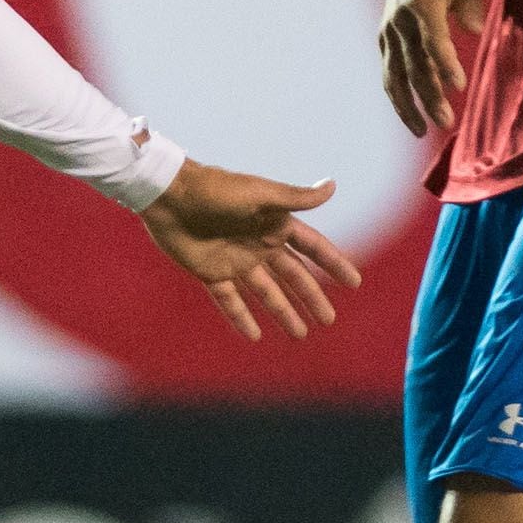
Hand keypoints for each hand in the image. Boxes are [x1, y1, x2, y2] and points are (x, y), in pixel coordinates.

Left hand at [139, 162, 365, 341]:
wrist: (169, 196)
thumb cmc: (215, 189)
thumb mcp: (259, 193)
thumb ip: (295, 198)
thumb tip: (333, 187)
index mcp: (274, 223)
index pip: (312, 248)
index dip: (333, 263)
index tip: (354, 282)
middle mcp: (259, 244)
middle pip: (293, 276)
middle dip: (312, 297)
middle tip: (329, 320)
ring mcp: (236, 260)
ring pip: (266, 293)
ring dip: (283, 313)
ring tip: (300, 334)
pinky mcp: (211, 272)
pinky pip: (230, 300)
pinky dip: (241, 318)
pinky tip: (254, 336)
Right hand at [379, 0, 487, 136]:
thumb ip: (471, 5)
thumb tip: (474, 31)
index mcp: (420, 3)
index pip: (432, 40)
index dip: (445, 64)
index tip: (459, 85)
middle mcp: (399, 21)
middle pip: (412, 64)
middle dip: (428, 96)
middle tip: (445, 121)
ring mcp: (388, 32)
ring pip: (393, 75)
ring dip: (407, 105)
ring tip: (423, 131)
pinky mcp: (384, 39)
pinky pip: (389, 73)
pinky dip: (398, 96)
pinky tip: (412, 116)